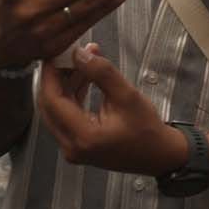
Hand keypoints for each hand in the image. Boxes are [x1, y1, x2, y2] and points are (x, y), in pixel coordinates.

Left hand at [37, 44, 186, 174]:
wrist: (159, 155)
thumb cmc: (147, 130)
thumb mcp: (127, 96)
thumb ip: (102, 72)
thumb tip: (79, 53)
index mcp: (83, 136)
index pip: (52, 100)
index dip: (51, 74)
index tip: (56, 53)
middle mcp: (71, 146)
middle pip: (49, 105)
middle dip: (56, 77)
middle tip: (67, 54)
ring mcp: (72, 148)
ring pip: (56, 110)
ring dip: (65, 84)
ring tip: (82, 62)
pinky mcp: (76, 145)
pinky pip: (65, 116)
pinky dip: (72, 96)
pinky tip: (84, 78)